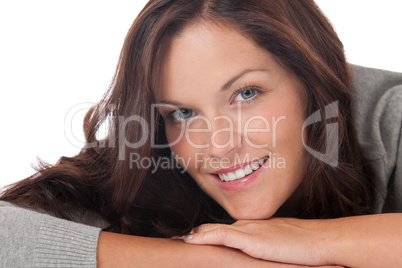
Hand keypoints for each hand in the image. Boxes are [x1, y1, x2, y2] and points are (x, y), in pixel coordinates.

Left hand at [182, 218, 337, 266]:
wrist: (318, 240)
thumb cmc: (303, 244)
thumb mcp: (278, 246)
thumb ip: (264, 248)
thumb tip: (258, 254)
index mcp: (252, 228)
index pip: (223, 230)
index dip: (205, 234)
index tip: (188, 238)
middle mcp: (246, 225)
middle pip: (214, 229)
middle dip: (195, 234)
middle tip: (175, 239)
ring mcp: (248, 230)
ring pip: (213, 230)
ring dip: (194, 235)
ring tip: (176, 240)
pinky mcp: (251, 238)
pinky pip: (221, 235)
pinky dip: (204, 237)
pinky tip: (190, 239)